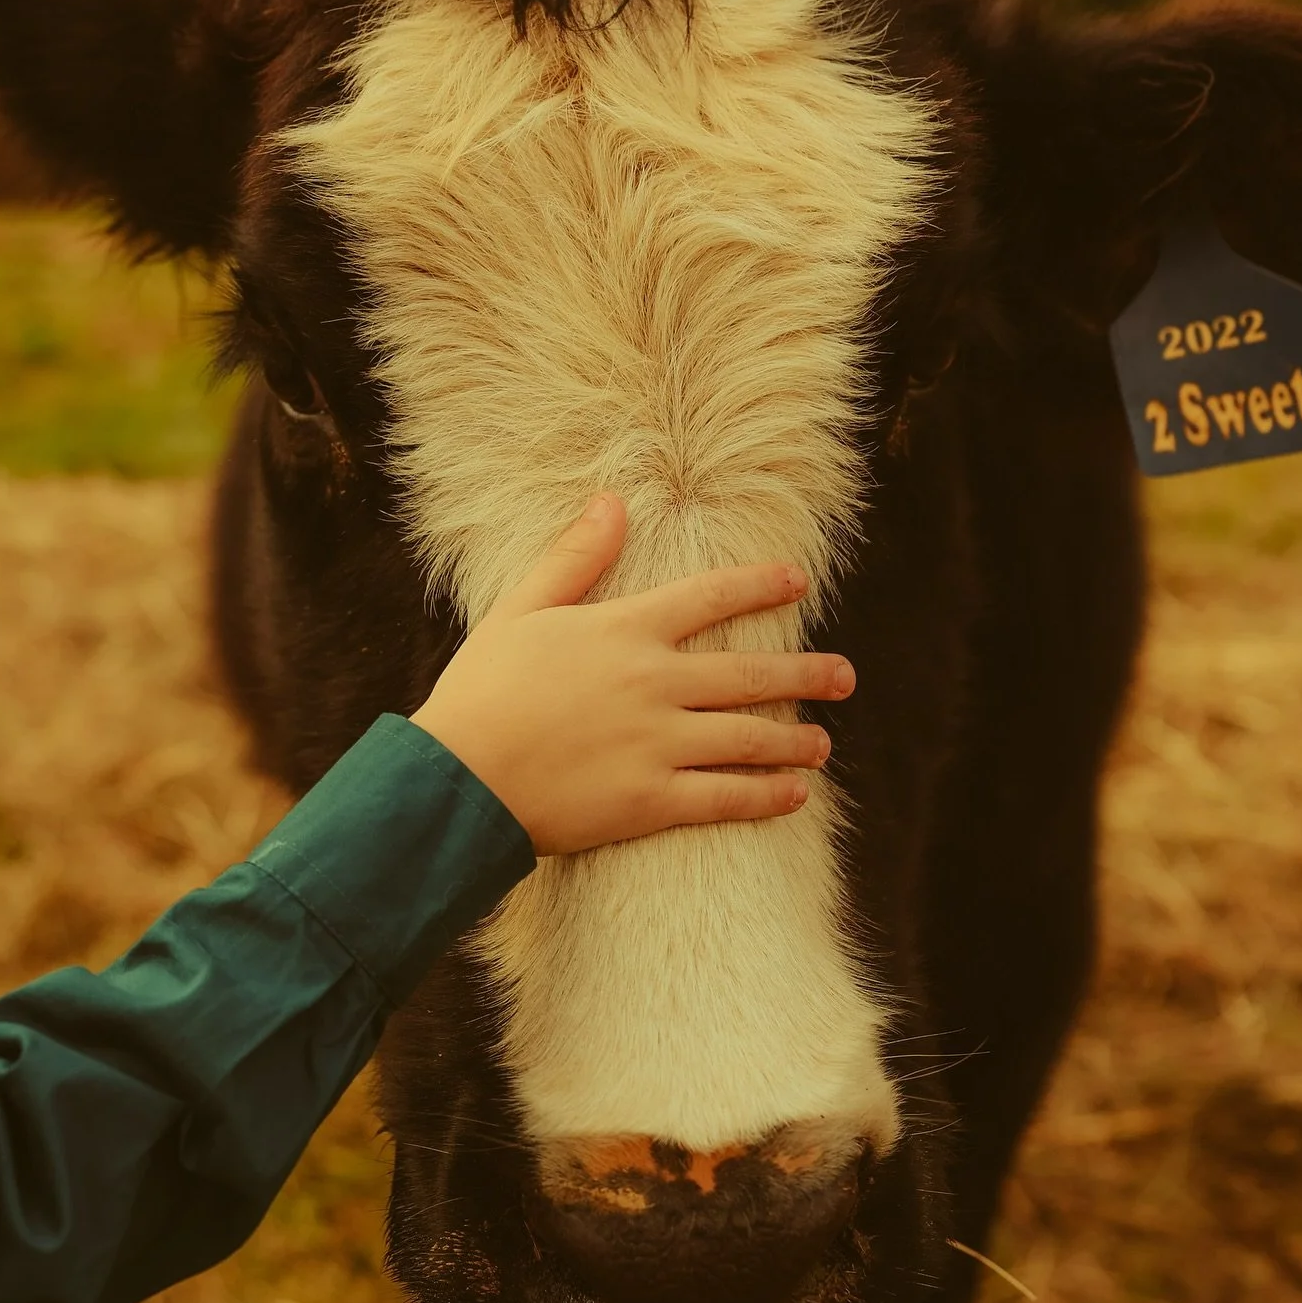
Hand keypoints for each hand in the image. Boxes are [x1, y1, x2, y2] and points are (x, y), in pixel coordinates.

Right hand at [411, 494, 855, 854]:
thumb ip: (574, 558)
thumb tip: (612, 501)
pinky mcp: (650, 801)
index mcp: (625, 630)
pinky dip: (766, 796)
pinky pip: (725, 798)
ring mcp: (658, 744)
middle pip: (748, 673)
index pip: (710, 597)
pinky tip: (796, 794)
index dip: (759, 585)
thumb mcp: (521, 609)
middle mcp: (654, 683)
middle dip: (804, 673)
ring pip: (747, 737)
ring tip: (823, 741)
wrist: (457, 778)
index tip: (799, 581)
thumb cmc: (482, 689)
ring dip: (793, 739)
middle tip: (845, 676)